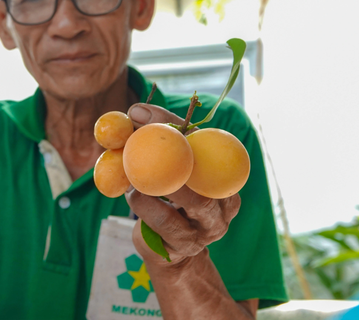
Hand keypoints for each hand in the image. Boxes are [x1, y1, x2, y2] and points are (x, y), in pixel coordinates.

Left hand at [125, 103, 240, 265]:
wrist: (167, 247)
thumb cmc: (166, 195)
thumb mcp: (164, 163)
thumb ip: (153, 136)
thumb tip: (135, 111)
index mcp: (224, 176)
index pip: (211, 144)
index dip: (180, 127)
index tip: (144, 115)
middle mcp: (224, 203)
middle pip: (209, 175)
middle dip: (177, 160)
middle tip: (144, 147)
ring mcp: (209, 228)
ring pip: (190, 202)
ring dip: (154, 187)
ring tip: (134, 181)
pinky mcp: (186, 246)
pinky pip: (164, 222)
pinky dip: (143, 205)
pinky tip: (134, 196)